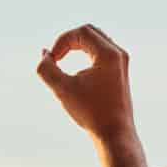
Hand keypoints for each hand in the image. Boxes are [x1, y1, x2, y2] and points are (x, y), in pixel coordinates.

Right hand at [33, 23, 135, 140]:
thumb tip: (44, 53)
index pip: (81, 32)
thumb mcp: (62, 89)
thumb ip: (46, 69)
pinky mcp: (120, 72)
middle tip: (56, 57)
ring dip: (77, 46)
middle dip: (69, 40)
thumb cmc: (90, 113)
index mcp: (109, 54)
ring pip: (96, 41)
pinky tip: (76, 70)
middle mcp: (119, 54)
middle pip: (90, 32)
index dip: (62, 41)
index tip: (52, 60)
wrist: (115, 134)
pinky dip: (86, 53)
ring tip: (62, 59)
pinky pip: (101, 52)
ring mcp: (122, 63)